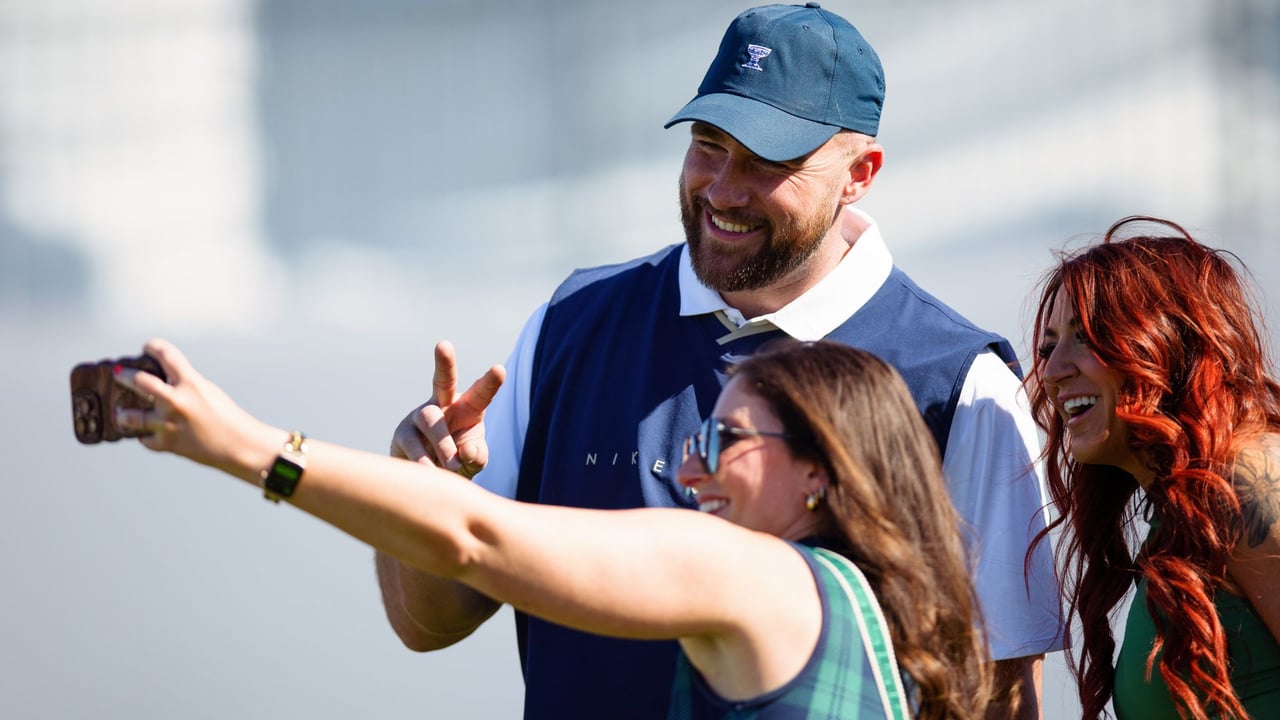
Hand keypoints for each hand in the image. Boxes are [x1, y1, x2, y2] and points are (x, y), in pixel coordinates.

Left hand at [113, 338, 273, 478]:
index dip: (152, 347)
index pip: (165, 354)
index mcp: (191, 383)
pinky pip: (145, 439)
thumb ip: (185, 385)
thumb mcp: (208, 392)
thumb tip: (160, 383)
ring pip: (130, 416)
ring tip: (120, 412)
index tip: (147, 347)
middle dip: (125, 376)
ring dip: (123, 413)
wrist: (240, 446)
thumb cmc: (229, 418)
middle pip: (138, 380)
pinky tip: (144, 434)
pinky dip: (145, 436)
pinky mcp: (167, 444)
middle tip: (120, 375)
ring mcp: (168, 423)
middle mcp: (176, 401)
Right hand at [390, 340, 504, 478]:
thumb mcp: (475, 462)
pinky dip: (426, 462)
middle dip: (444, 362)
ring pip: (432, 422)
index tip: (500, 369)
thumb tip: (466, 452)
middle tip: (444, 344)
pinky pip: (413, 445)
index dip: (489, 383)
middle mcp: (442, 406)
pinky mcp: (402, 434)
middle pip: (443, 380)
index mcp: (467, 408)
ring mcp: (418, 417)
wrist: (429, 479)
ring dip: (444, 445)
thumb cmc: (458, 462)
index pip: (480, 394)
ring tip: (453, 468)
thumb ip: (477, 456)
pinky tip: (433, 473)